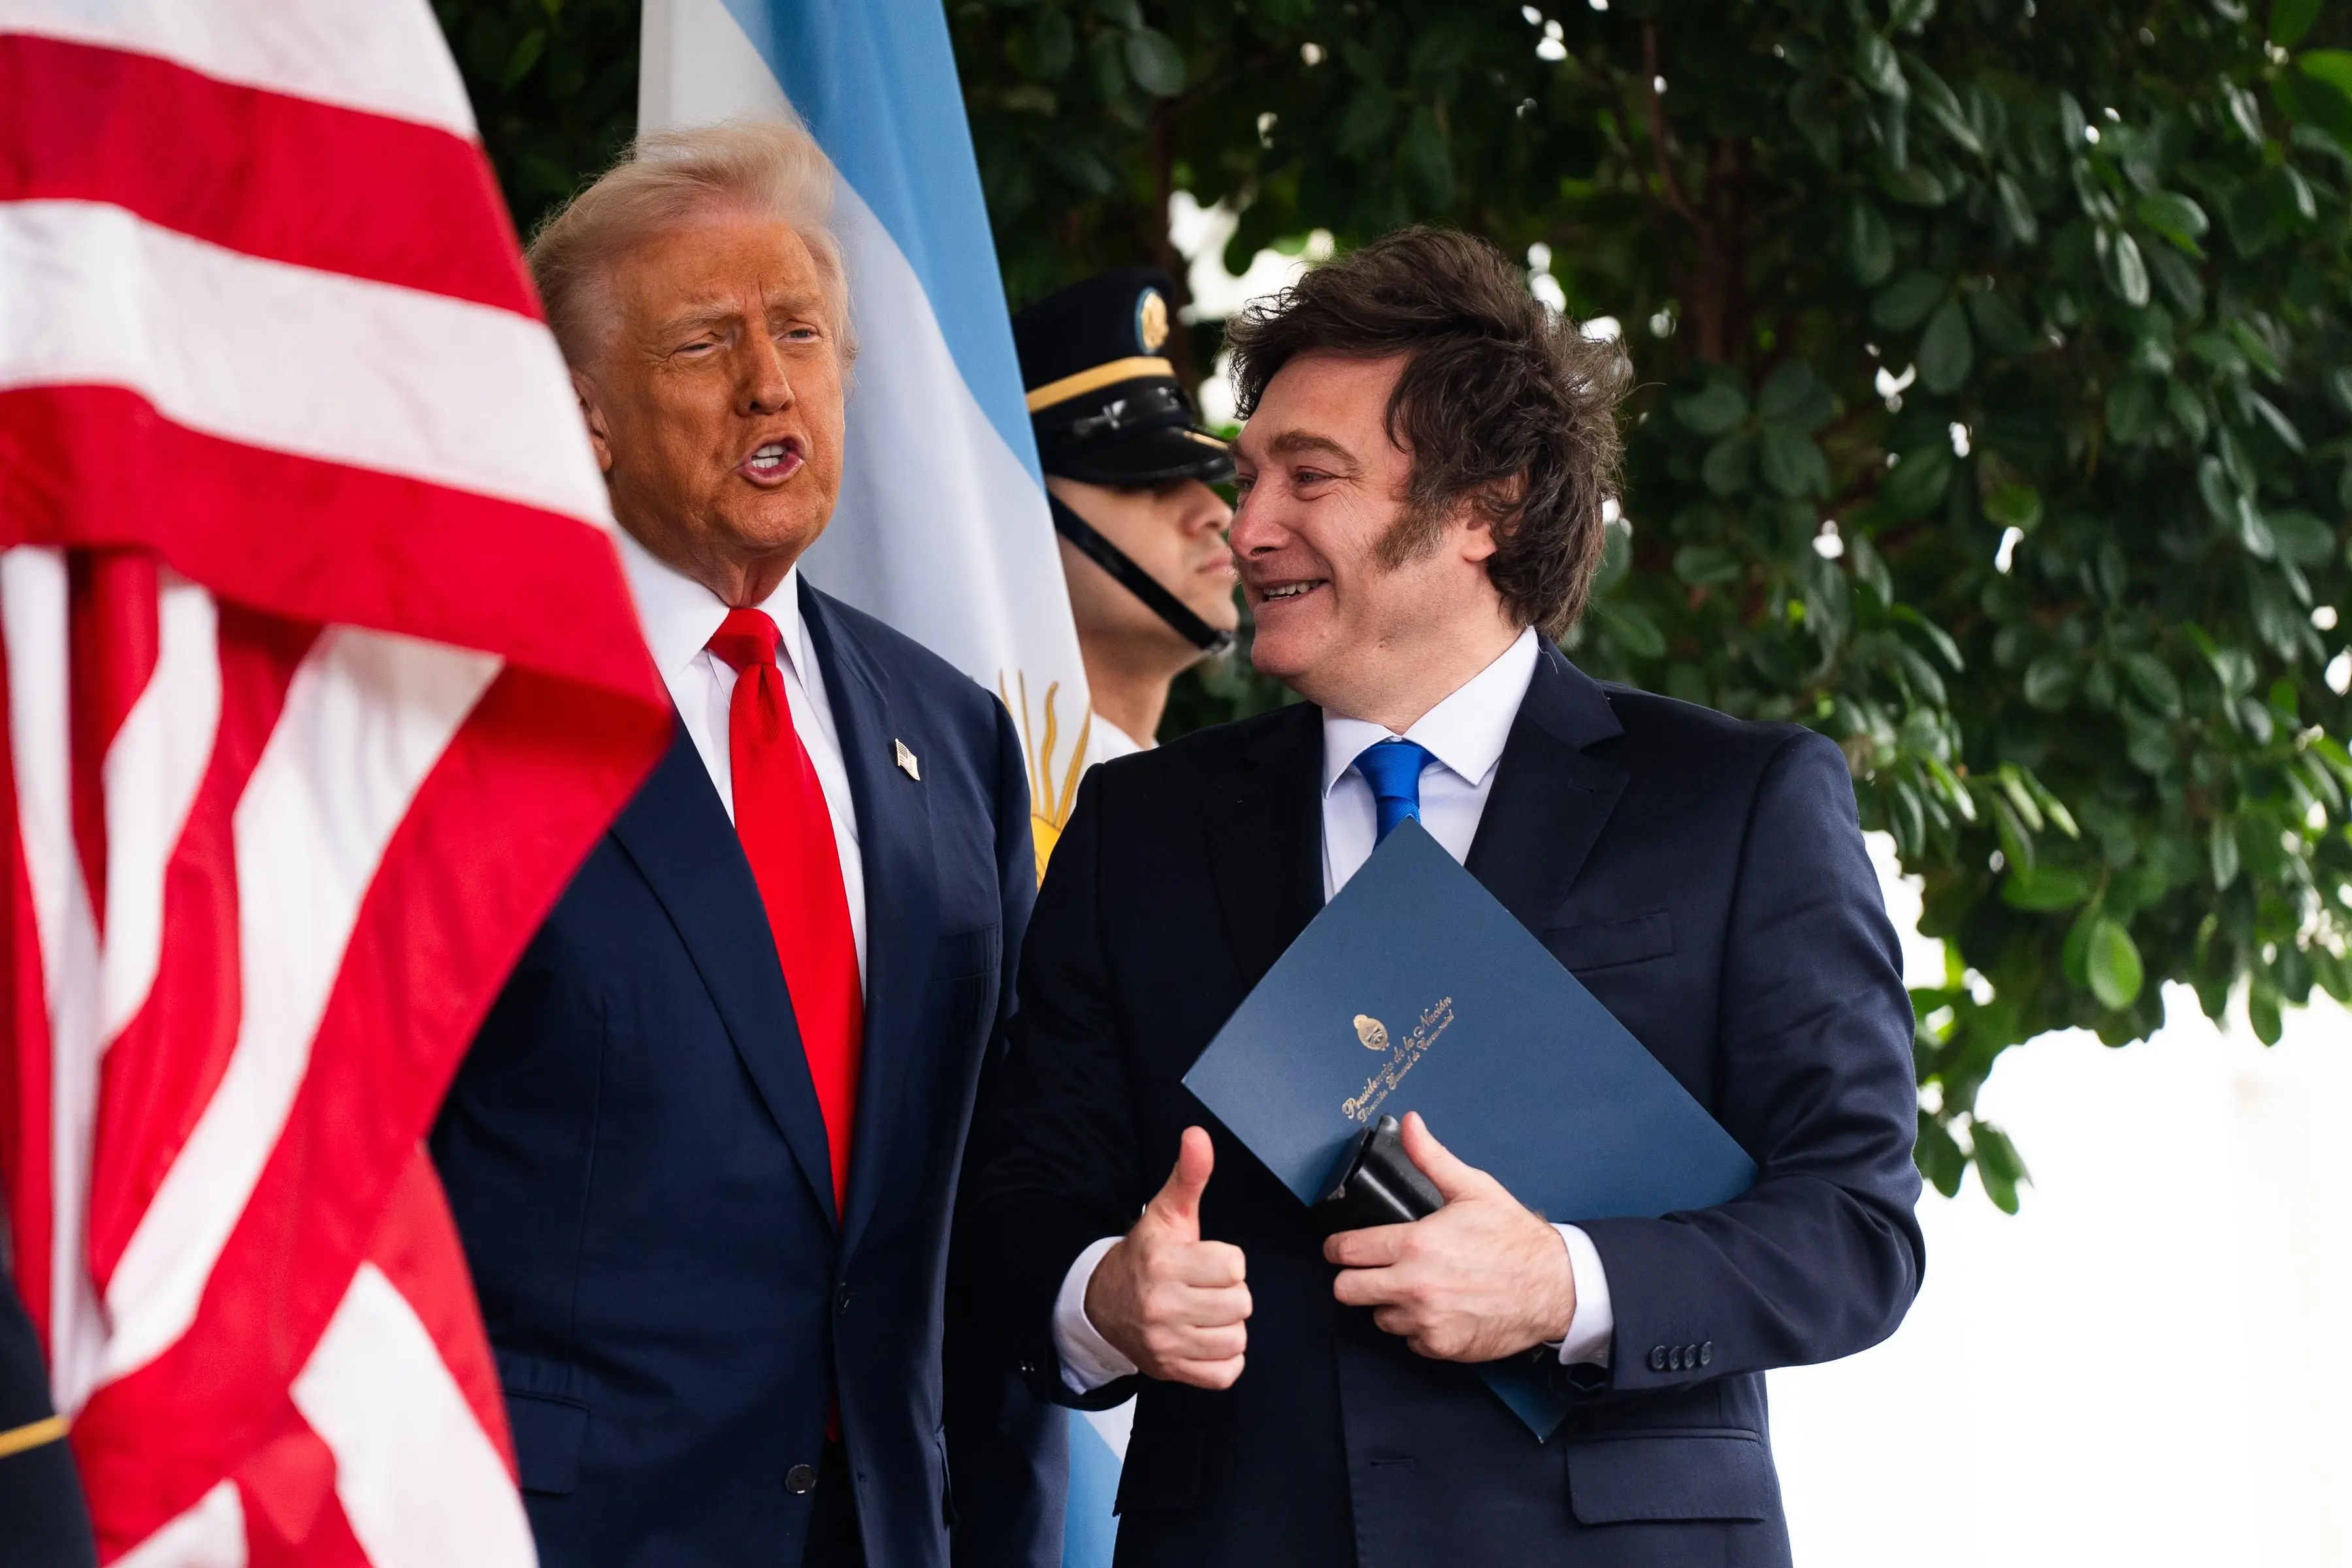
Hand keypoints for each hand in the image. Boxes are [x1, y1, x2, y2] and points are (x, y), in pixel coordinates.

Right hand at [1084, 1126, 1251, 1388]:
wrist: (1104, 1302)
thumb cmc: (1147, 1254)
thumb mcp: (1167, 1213)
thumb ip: (1188, 1175)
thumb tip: (1198, 1134)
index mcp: (1164, 1262)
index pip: (1234, 1266)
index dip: (1227, 1261)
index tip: (1207, 1260)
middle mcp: (1161, 1305)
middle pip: (1240, 1304)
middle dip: (1230, 1293)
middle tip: (1206, 1287)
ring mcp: (1165, 1343)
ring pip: (1236, 1339)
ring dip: (1228, 1326)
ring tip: (1206, 1312)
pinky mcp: (1170, 1371)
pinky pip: (1225, 1374)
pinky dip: (1223, 1359)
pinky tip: (1206, 1338)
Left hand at [1324, 1111, 1575, 1361]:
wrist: (1555, 1287)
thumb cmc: (1515, 1239)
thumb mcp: (1473, 1189)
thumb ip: (1432, 1158)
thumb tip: (1411, 1124)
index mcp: (1415, 1244)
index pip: (1347, 1251)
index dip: (1337, 1248)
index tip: (1339, 1249)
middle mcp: (1413, 1286)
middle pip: (1347, 1291)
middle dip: (1352, 1278)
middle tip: (1367, 1270)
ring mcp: (1426, 1321)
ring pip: (1378, 1318)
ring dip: (1388, 1305)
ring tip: (1412, 1288)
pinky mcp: (1441, 1347)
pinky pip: (1408, 1341)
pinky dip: (1417, 1328)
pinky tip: (1436, 1309)